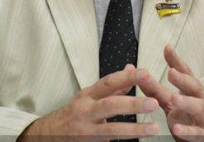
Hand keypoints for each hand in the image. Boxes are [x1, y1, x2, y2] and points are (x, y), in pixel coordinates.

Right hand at [19, 64, 159, 141]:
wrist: (49, 135)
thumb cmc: (76, 112)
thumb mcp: (90, 95)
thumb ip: (113, 85)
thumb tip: (132, 68)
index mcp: (88, 95)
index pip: (108, 82)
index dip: (126, 78)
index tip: (145, 73)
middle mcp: (85, 111)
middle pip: (110, 105)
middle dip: (133, 104)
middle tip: (153, 103)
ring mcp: (86, 131)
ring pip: (111, 130)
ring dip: (134, 129)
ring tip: (154, 128)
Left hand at [138, 45, 203, 141]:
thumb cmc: (188, 115)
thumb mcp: (171, 101)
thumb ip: (155, 88)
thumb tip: (135, 72)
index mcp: (192, 90)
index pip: (186, 72)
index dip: (176, 60)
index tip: (167, 48)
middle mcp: (200, 100)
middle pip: (194, 86)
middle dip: (183, 79)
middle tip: (171, 72)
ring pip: (199, 107)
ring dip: (186, 102)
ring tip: (174, 98)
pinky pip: (197, 133)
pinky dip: (187, 131)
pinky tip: (176, 128)